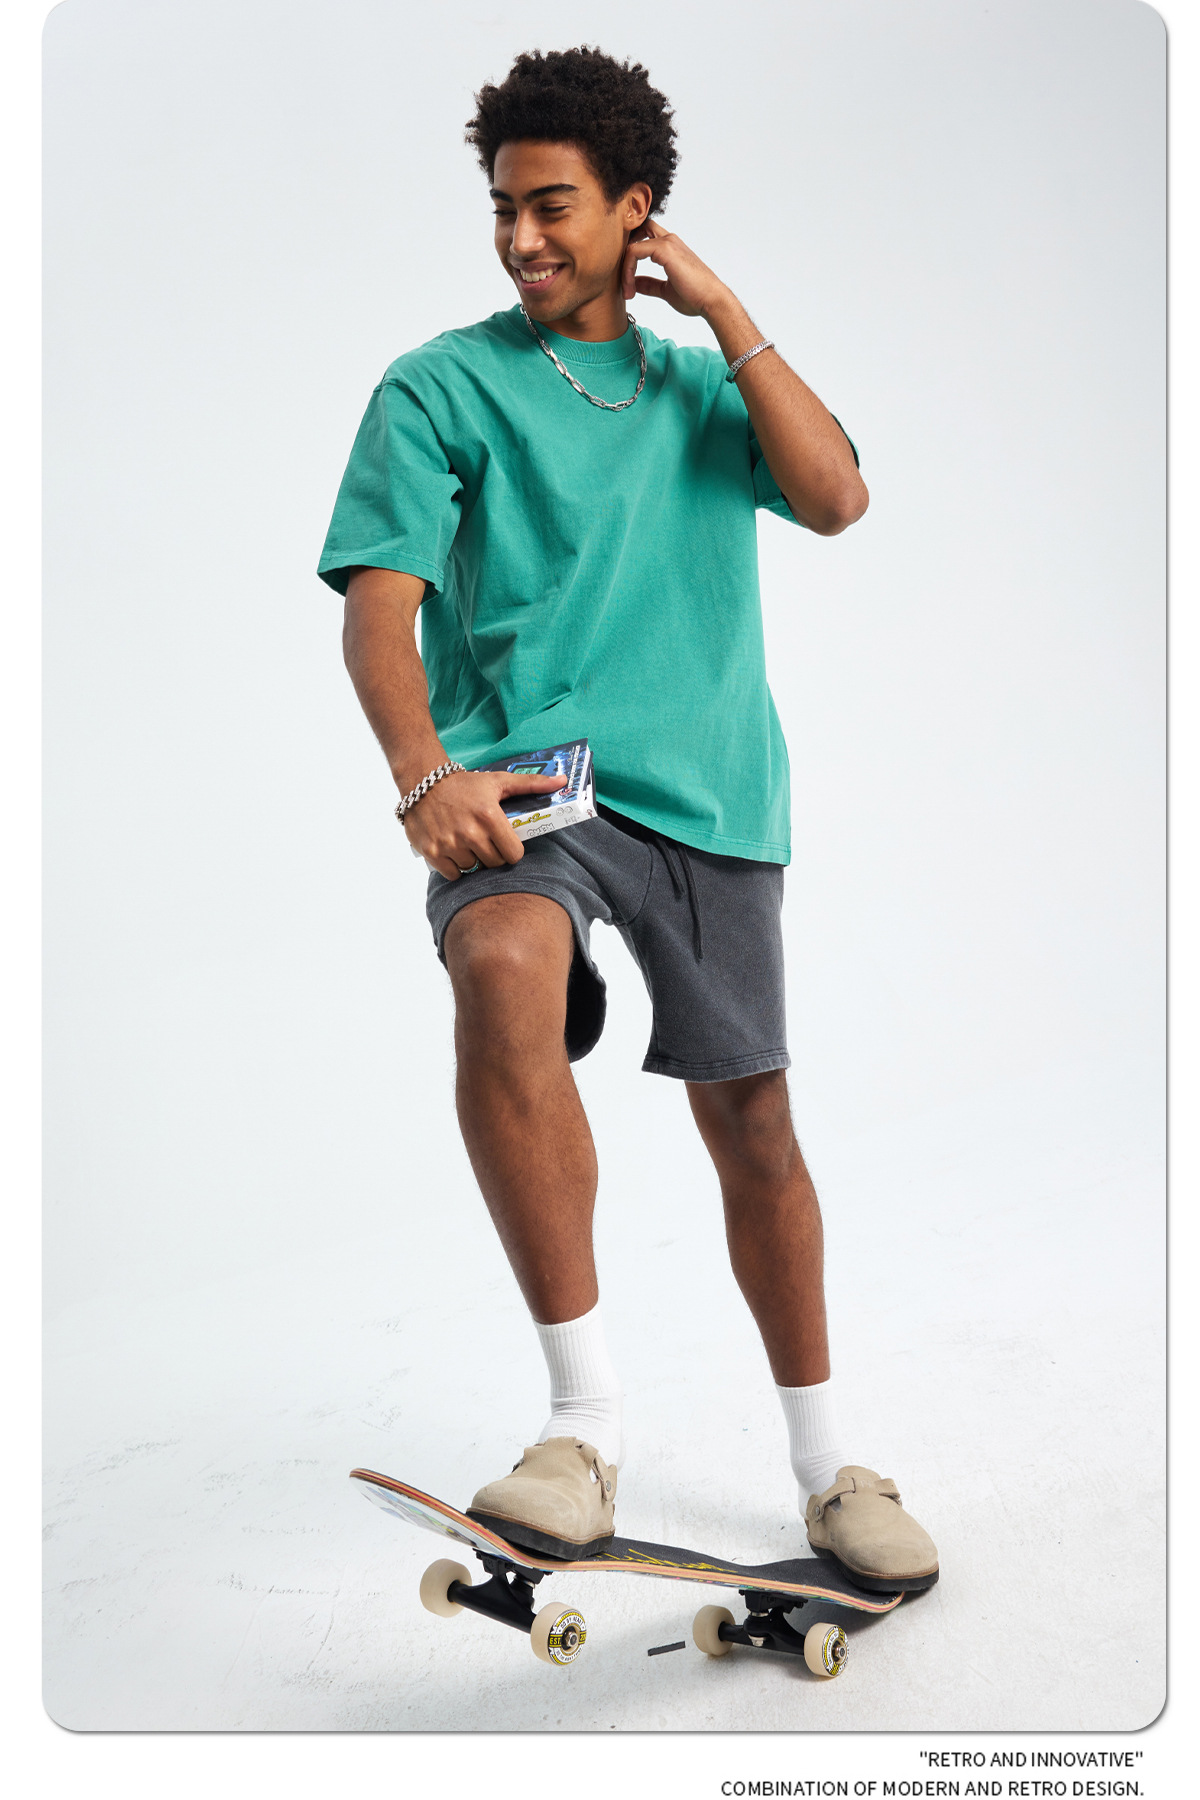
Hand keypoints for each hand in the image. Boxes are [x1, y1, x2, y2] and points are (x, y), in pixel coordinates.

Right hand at [402, 769, 566, 880]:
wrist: (423, 782)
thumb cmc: (464, 784)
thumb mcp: (499, 781)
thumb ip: (531, 784)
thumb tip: (562, 781)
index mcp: (490, 817)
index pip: (514, 854)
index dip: (511, 850)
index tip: (504, 842)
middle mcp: (470, 833)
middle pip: (494, 864)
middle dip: (492, 854)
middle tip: (484, 840)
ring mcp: (449, 844)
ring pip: (473, 869)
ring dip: (472, 859)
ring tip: (466, 841)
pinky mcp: (432, 852)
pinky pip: (453, 874)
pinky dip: (454, 866)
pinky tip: (452, 849)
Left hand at [620, 219, 730, 317]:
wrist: (711, 300)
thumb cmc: (695, 297)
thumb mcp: (666, 290)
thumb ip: (649, 284)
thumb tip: (634, 283)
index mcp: (670, 248)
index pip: (644, 236)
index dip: (630, 251)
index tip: (626, 279)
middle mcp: (668, 240)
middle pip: (637, 230)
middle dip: (623, 249)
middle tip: (620, 277)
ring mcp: (667, 243)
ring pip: (632, 244)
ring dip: (624, 269)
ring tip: (627, 291)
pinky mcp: (665, 250)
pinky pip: (634, 251)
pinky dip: (627, 270)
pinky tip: (630, 288)